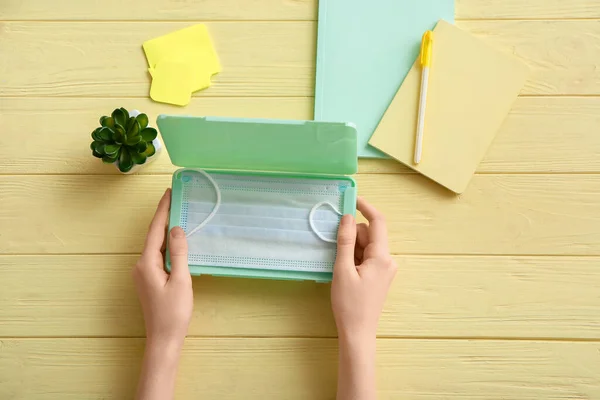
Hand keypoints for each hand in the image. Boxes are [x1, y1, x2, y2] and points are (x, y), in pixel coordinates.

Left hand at [133, 189, 192, 347]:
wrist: (164, 339)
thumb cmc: (174, 312)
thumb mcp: (181, 280)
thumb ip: (179, 253)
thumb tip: (177, 228)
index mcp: (146, 263)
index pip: (155, 230)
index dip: (163, 210)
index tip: (169, 192)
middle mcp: (140, 265)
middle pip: (153, 235)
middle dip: (164, 216)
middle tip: (176, 198)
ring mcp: (143, 273)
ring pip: (156, 245)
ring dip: (166, 230)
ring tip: (178, 213)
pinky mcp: (149, 279)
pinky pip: (158, 255)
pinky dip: (167, 244)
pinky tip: (176, 240)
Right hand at [331, 197, 396, 340]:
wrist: (358, 333)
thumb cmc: (349, 304)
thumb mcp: (342, 269)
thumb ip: (345, 241)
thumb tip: (346, 217)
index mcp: (382, 257)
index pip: (378, 222)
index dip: (365, 207)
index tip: (352, 199)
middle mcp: (388, 260)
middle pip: (369, 234)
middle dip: (352, 235)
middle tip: (336, 249)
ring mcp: (385, 269)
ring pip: (367, 246)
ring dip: (352, 248)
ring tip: (340, 267)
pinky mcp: (380, 276)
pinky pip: (367, 257)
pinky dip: (355, 257)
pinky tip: (345, 271)